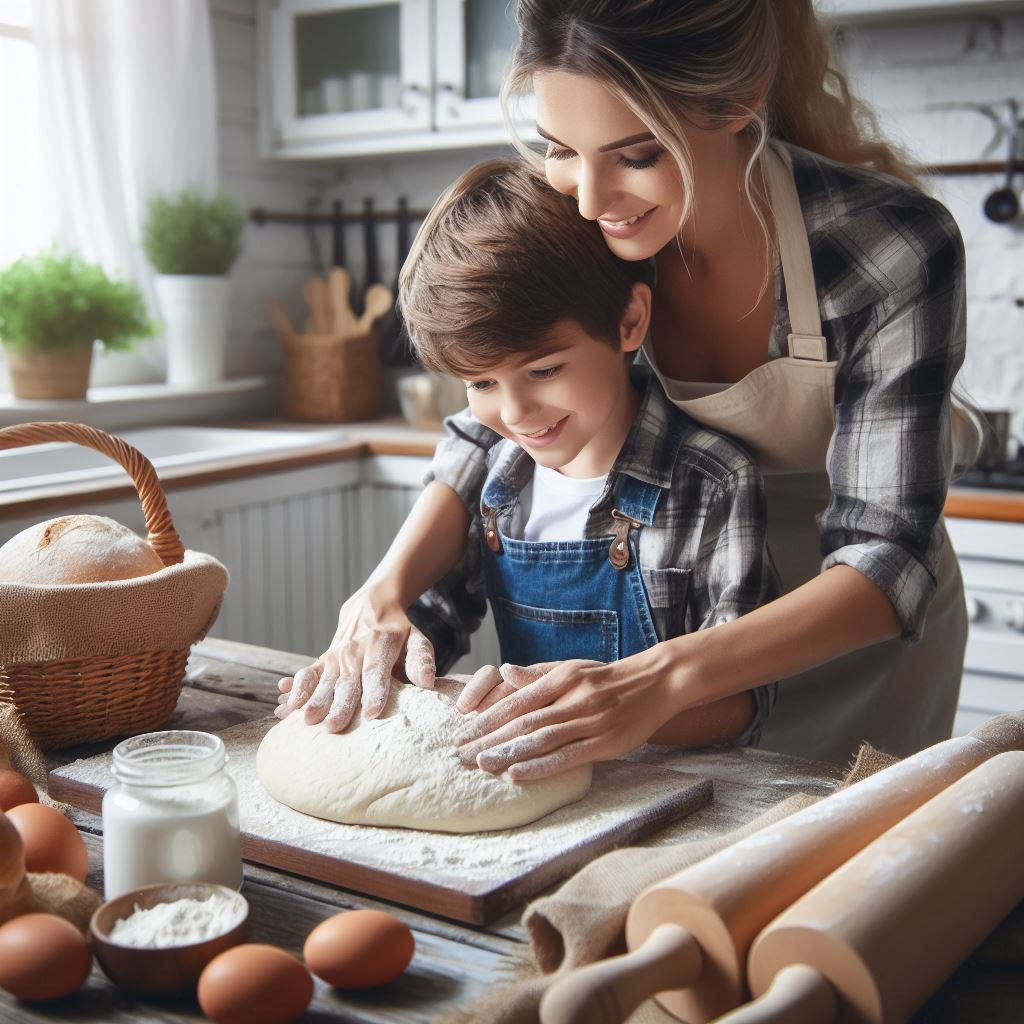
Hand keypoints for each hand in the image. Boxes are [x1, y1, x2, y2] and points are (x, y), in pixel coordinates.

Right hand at [275, 582, 435, 731]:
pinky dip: (294, 691)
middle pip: (346, 682)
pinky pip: (305, 675)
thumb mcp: (416, 639)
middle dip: (339, 705)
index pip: (376, 671)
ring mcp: (335, 656)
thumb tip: (428, 682)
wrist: (372, 604)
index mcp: (380, 646)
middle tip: (332, 728)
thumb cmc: (399, 631)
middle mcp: (354, 651)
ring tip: (304, 720)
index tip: (372, 713)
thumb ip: (421, 660)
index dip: (375, 692)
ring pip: (322, 680)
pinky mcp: (322, 660)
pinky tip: (283, 708)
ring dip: (312, 700)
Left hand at [450, 652, 679, 780]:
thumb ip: (538, 675)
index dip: (486, 718)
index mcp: (561, 678)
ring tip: (481, 765)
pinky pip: (567, 757)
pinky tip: (517, 774)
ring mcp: (589, 720)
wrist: (656, 681)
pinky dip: (540, 766)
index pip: (516, 700)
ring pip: (541, 739)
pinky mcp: (605, 742)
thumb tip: (504, 673)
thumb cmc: (607, 678)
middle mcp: (572, 698)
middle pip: (523, 721)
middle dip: (489, 738)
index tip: (461, 732)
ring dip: (508, 753)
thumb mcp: (573, 669)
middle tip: (460, 755)